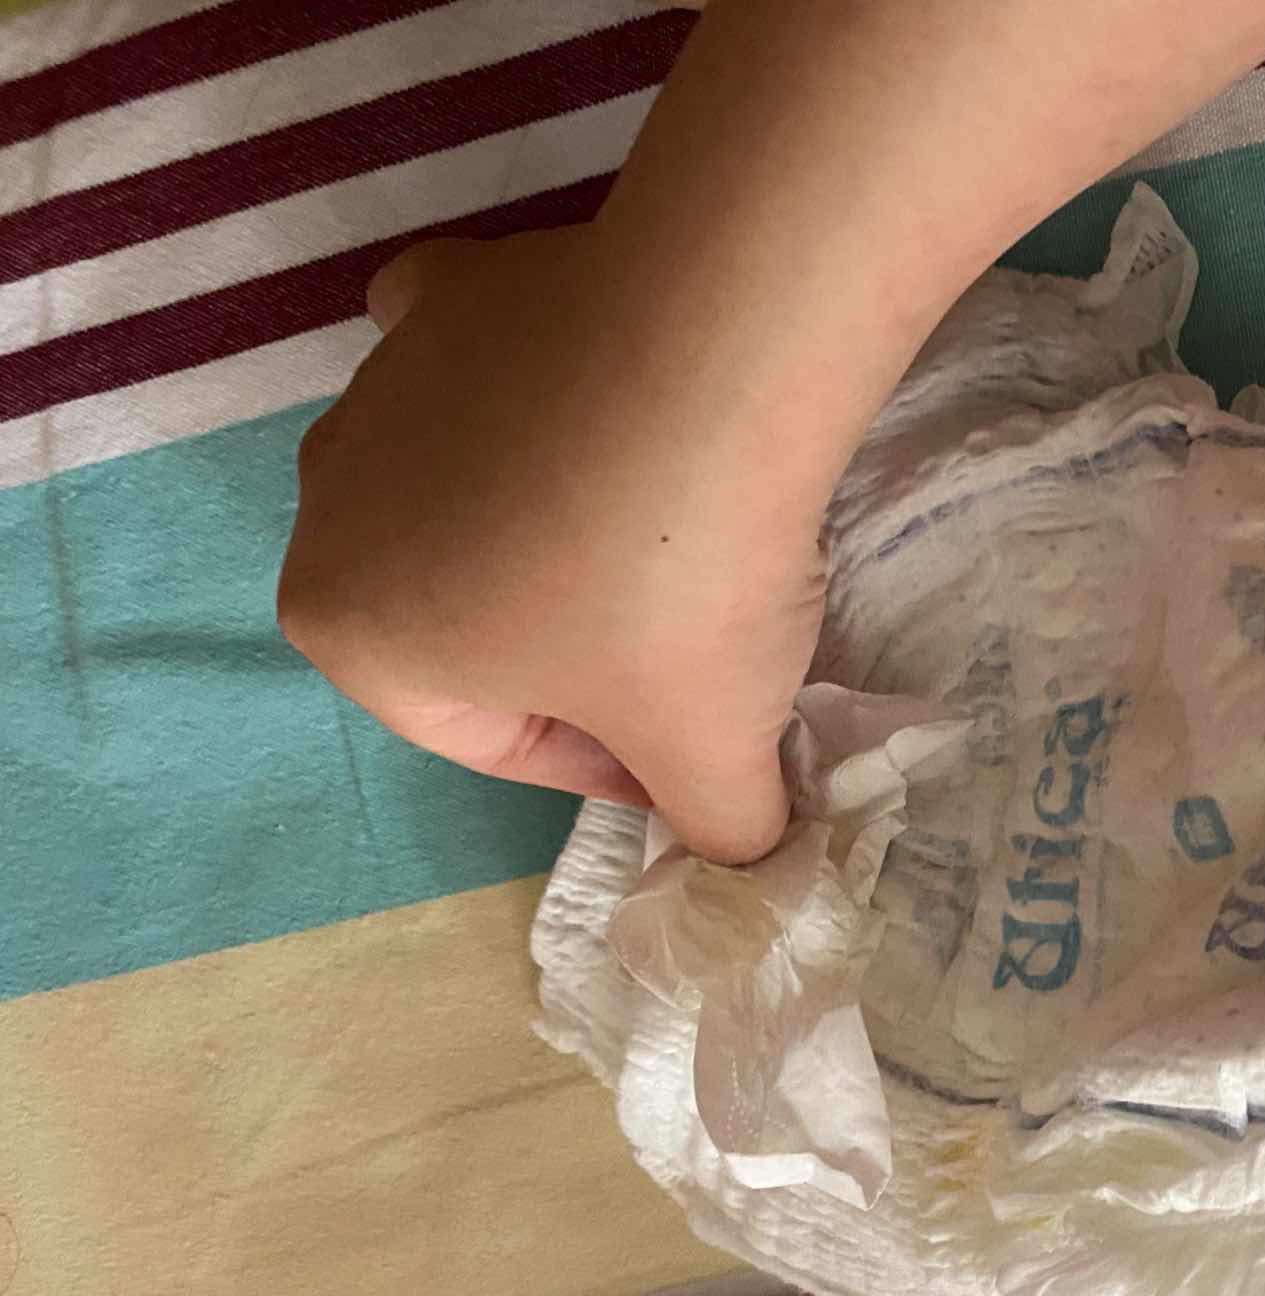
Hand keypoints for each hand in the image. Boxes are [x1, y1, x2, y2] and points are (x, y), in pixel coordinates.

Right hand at [277, 0, 1264, 864]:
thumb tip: (747, 849)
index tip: (699, 751)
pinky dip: (530, 390)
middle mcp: (329, 500)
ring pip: (485, 496)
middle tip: (698, 655)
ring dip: (570, 532)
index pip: (499, 737)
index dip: (617, 762)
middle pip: (481, 620)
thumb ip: (716, 826)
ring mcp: (382, 380)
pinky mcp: (453, 288)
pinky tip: (595, 401)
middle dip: (582, 652)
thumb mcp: (708, 752)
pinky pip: (480, 365)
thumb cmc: (675, 587)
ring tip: (686, 541)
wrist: (718, 363)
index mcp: (346, 628)